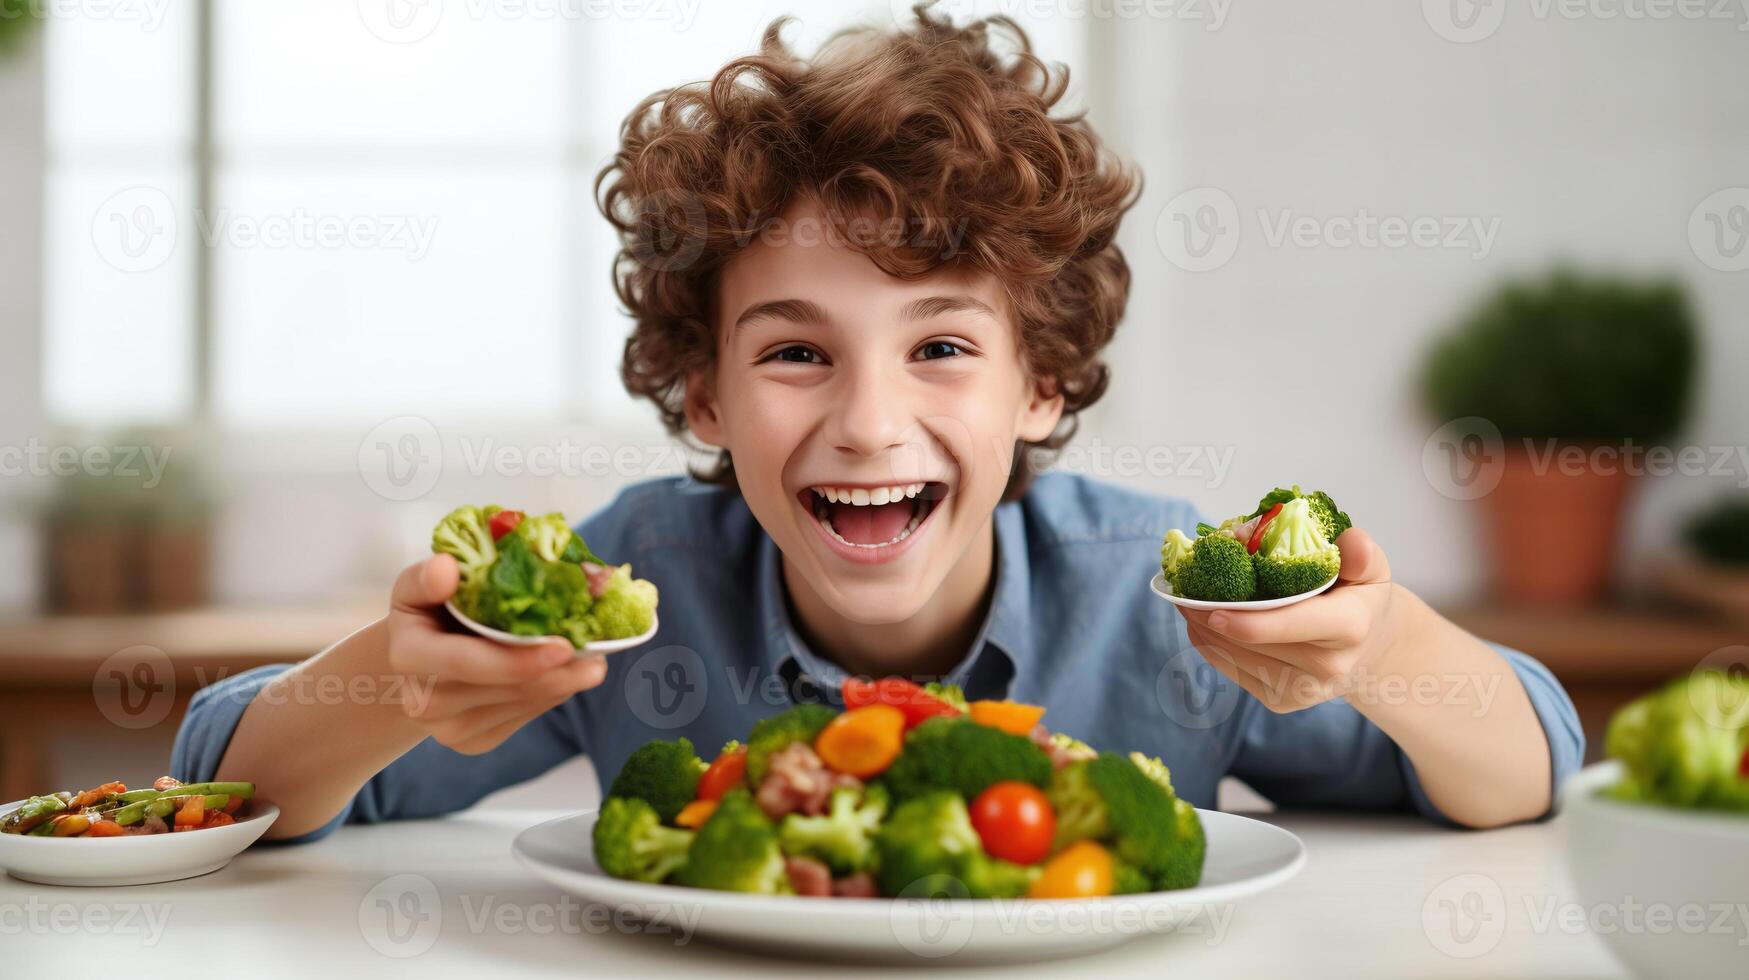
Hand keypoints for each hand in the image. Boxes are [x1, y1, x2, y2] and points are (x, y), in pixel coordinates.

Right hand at [385, 554, 608, 753]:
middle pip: (506, 689)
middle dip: (557, 673)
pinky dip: (553, 694)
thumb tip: (448, 568)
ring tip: (594, 659)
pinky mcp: (474, 743)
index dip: (517, 659)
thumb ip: (427, 578)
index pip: (467, 662)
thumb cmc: (426, 614)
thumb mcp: (417, 587)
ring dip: (563, 683)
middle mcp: (424, 702)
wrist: (418, 663)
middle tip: (598, 653)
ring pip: (523, 705)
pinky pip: (525, 718)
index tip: (564, 646)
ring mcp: (449, 730)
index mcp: (409, 657)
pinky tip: (568, 674)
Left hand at [1177, 529, 1420, 712]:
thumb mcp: (1371, 569)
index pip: (1294, 624)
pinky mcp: (1281, 702)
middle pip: (1253, 642)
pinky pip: (1233, 671)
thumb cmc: (1361, 597)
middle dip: (1211, 615)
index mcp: (1350, 626)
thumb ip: (1362, 554)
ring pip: (1236, 658)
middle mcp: (1328, 666)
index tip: (1210, 609)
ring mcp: (1303, 690)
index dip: (1249, 622)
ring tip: (1183, 600)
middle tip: (1181, 587)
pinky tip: (1199, 624)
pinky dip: (1210, 646)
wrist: (1369, 648)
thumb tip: (1351, 540)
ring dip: (1203, 630)